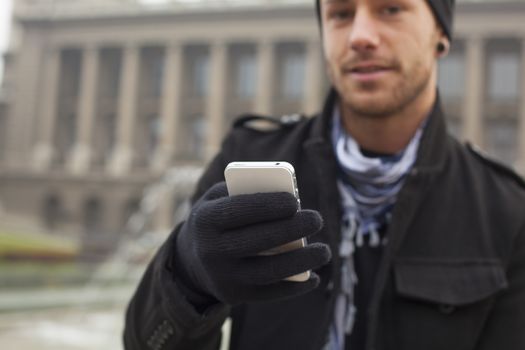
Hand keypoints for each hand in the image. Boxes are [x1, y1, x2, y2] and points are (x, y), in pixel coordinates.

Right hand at [173, 182, 330, 305]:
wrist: (192, 260)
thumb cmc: (218, 220)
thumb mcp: (220, 199)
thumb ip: (246, 192)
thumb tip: (289, 200)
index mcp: (205, 220)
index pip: (239, 211)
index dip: (268, 206)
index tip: (294, 201)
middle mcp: (211, 251)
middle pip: (258, 241)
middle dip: (292, 229)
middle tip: (317, 219)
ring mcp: (222, 277)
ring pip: (268, 271)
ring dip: (302, 261)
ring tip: (325, 251)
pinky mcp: (234, 296)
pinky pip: (270, 293)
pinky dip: (295, 286)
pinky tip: (313, 277)